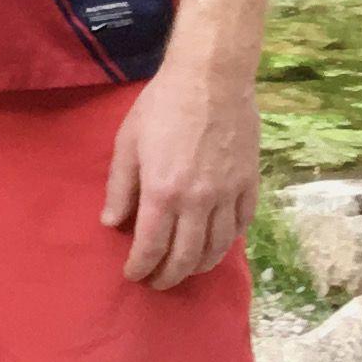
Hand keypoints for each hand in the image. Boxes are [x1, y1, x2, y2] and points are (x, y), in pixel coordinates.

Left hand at [100, 53, 260, 290]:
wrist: (211, 79)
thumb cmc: (162, 106)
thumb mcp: (128, 144)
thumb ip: (120, 188)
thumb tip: (111, 222)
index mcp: (163, 192)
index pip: (151, 247)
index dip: (141, 267)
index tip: (133, 275)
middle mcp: (198, 201)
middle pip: (187, 257)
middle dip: (170, 276)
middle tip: (158, 282)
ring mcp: (229, 194)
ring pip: (218, 247)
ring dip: (200, 266)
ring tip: (186, 270)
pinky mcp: (250, 184)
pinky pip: (242, 225)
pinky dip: (228, 241)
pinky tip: (217, 244)